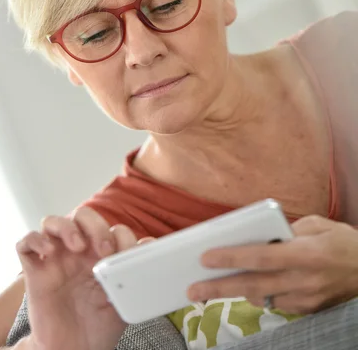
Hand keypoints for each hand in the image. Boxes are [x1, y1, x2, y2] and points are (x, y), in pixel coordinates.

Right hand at [16, 207, 152, 349]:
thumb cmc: (100, 324)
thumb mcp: (122, 297)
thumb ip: (132, 270)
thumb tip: (149, 244)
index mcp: (100, 253)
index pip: (109, 227)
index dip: (119, 235)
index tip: (124, 254)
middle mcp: (77, 251)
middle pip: (82, 216)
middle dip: (95, 225)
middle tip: (104, 248)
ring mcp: (55, 258)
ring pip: (52, 221)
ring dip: (65, 226)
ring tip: (77, 246)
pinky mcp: (34, 272)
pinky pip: (25, 243)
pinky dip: (35, 240)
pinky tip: (48, 252)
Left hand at [187, 215, 357, 314]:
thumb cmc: (343, 242)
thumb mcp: (318, 225)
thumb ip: (287, 231)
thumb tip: (260, 235)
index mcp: (306, 254)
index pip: (261, 257)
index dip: (231, 257)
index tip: (205, 257)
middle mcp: (305, 280)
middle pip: (254, 286)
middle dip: (219, 288)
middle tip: (192, 289)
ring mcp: (307, 300)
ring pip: (262, 298)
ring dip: (235, 292)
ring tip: (208, 288)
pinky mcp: (309, 310)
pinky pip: (276, 304)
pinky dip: (260, 295)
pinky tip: (246, 286)